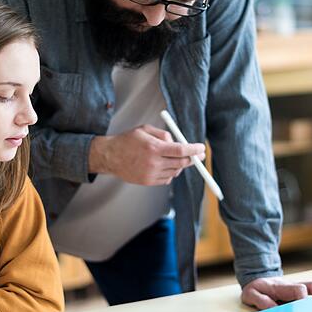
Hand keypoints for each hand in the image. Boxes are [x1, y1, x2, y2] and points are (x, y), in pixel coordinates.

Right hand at [89, 124, 205, 185]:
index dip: (194, 150)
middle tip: (198, 155)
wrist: (110, 156)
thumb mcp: (145, 129)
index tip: (202, 149)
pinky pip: (167, 178)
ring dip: (179, 164)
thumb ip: (164, 135)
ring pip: (175, 171)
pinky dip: (170, 172)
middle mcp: (153, 162)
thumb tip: (179, 142)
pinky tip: (162, 165)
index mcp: (153, 147)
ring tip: (171, 157)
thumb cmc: (128, 141)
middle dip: (193, 159)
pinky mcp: (148, 182)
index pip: (181, 151)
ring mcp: (150, 174)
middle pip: (181, 163)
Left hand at [241, 277, 311, 309]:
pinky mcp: (303, 291)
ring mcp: (300, 287)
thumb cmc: (256, 289)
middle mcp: (293, 285)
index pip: (299, 289)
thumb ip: (260, 300)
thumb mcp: (250, 294)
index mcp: (281, 286)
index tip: (306, 311)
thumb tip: (273, 308)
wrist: (257, 280)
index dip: (305, 299)